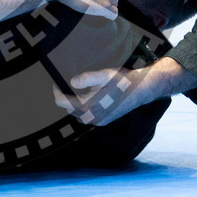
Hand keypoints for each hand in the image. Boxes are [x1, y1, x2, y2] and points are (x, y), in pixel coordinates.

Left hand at [53, 57, 196, 125]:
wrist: (141, 91)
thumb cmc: (123, 82)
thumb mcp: (104, 75)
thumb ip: (87, 78)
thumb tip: (72, 82)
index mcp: (89, 107)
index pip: (62, 102)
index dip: (56, 92)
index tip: (55, 82)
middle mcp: (92, 117)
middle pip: (69, 109)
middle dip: (64, 98)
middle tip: (63, 84)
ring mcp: (98, 121)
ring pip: (78, 115)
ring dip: (73, 104)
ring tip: (74, 90)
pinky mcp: (104, 121)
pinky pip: (87, 117)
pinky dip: (82, 108)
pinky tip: (86, 97)